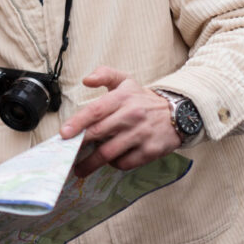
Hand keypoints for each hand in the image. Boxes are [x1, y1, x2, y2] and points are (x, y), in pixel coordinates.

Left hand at [59, 66, 180, 177]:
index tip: (63, 134)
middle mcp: (131, 115)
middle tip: (65, 156)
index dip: (77, 123)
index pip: (95, 110)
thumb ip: (105, 74)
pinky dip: (114, 164)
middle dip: (78, 146)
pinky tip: (110, 161)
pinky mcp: (150, 151)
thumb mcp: (126, 81)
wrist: (180, 113)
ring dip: (91, 163)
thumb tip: (86, 80)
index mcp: (122, 98)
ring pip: (109, 153)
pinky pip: (124, 163)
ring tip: (80, 169)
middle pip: (98, 133)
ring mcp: (141, 134)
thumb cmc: (143, 99)